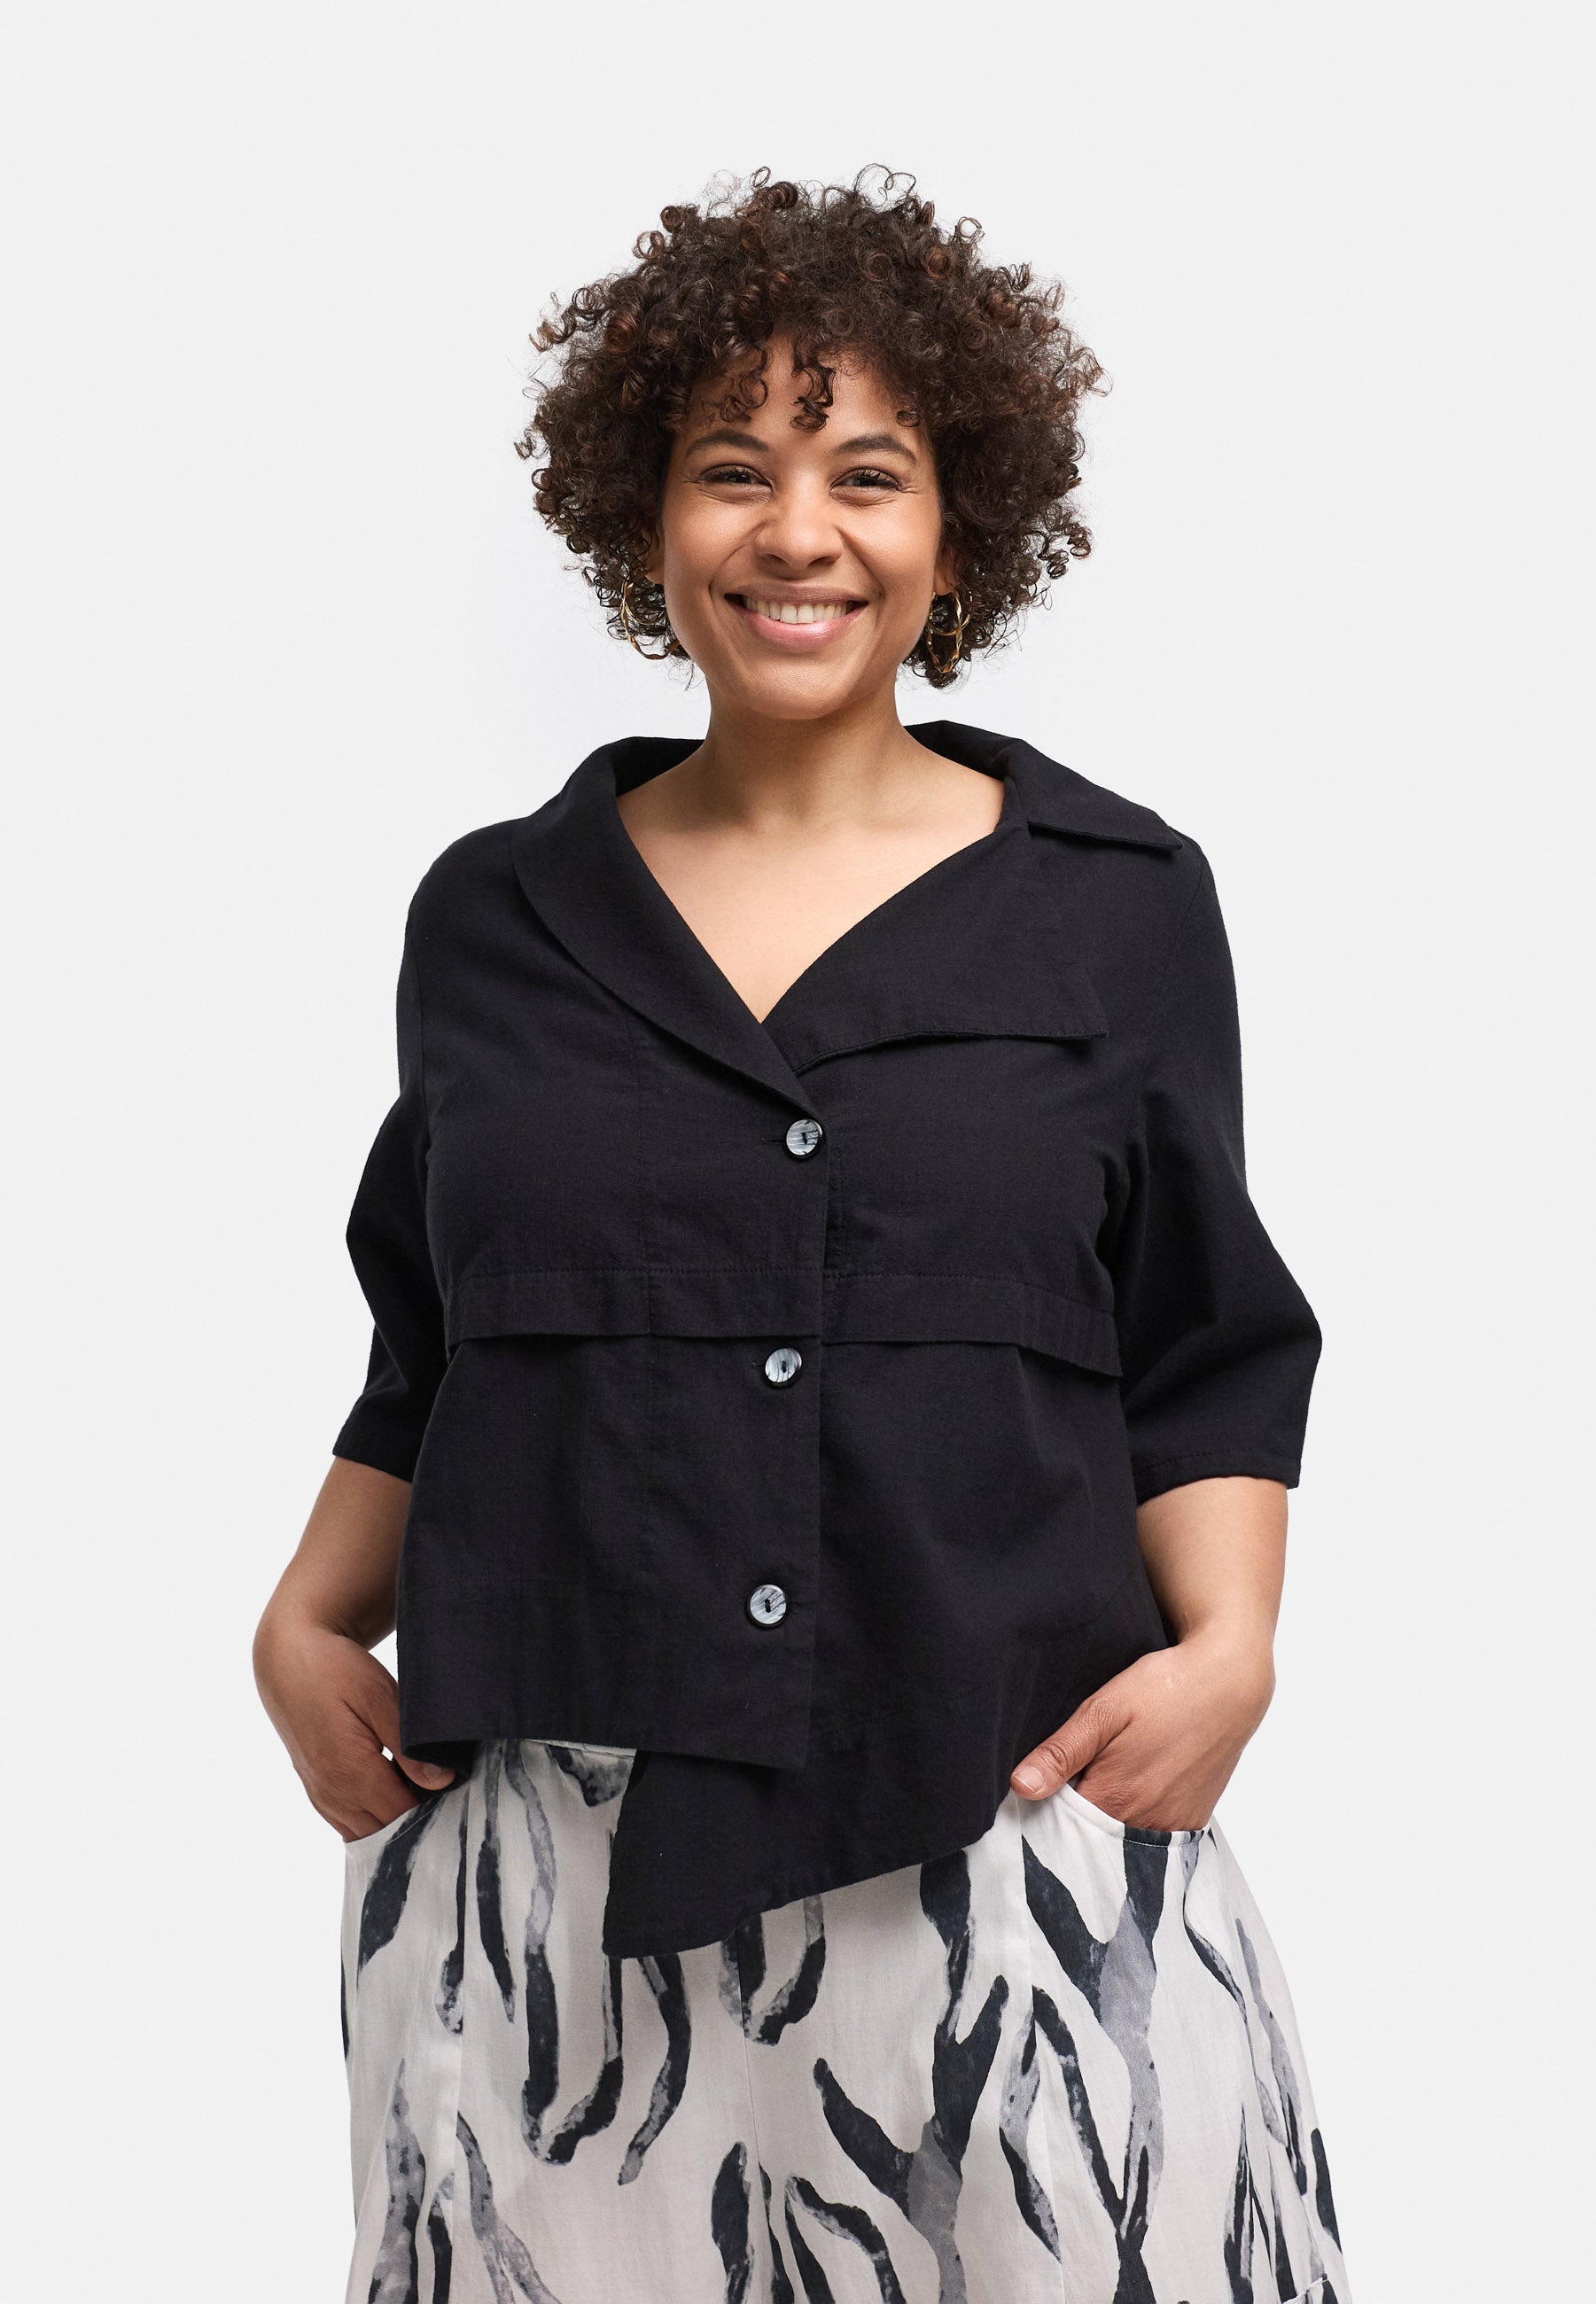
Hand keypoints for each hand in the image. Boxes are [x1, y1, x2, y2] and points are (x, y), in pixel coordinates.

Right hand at [253, 1606, 455, 1841]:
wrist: (287, 1660)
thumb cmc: (335, 1671)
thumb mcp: (378, 1696)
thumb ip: (409, 1745)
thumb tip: (442, 1781)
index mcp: (351, 1773)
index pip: (403, 1817)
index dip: (434, 1810)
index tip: (457, 1791)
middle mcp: (332, 1794)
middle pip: (386, 1832)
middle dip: (416, 1818)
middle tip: (443, 1788)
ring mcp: (320, 1795)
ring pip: (366, 1832)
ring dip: (393, 1817)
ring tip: (418, 1785)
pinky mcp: (316, 1789)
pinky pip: (348, 1821)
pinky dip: (372, 1814)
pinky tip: (392, 1785)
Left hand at [1008, 1627, 1274, 1829]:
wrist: (1230, 1682)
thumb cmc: (1166, 1688)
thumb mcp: (1104, 1709)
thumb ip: (1062, 1752)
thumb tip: (1020, 1787)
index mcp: (1115, 1798)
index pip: (1061, 1829)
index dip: (1045, 1813)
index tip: (1038, 1794)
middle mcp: (1145, 1822)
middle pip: (1092, 1840)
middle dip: (1074, 1824)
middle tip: (1072, 1783)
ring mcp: (1173, 1824)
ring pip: (1122, 1840)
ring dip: (1106, 1823)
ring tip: (1103, 1783)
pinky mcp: (1193, 1819)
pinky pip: (1154, 1837)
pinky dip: (1136, 1824)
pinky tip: (1133, 1792)